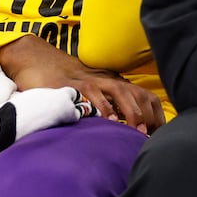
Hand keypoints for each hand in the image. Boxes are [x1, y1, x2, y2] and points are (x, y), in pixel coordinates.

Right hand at [0, 35, 165, 133]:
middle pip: (137, 92)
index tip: (159, 134)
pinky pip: (91, 93)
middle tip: (150, 136)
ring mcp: (89, 80)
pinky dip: (102, 106)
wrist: (36, 61)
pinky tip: (109, 120)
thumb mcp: (91, 94)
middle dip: (147, 114)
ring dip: (130, 110)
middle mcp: (105, 80)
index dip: (155, 114)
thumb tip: (126, 131)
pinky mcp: (73, 84)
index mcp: (113, 83)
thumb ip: (108, 107)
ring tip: (136, 129)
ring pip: (119, 90)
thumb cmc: (65, 84)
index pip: (145, 95)